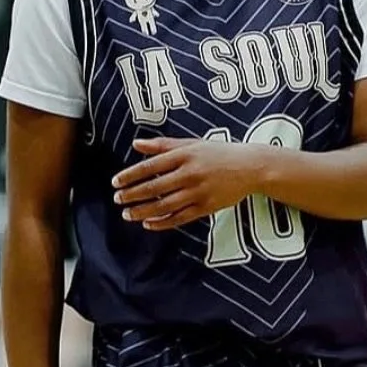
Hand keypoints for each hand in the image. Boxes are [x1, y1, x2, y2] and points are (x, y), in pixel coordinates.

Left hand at [113, 138, 260, 231]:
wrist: (251, 167)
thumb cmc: (218, 153)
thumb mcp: (191, 144)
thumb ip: (163, 145)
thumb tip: (136, 144)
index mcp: (184, 155)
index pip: (150, 167)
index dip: (130, 176)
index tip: (115, 182)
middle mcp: (190, 174)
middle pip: (154, 187)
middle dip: (132, 195)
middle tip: (117, 200)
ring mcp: (198, 192)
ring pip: (164, 205)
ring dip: (143, 211)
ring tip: (128, 214)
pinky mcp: (206, 207)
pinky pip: (179, 218)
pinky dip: (162, 222)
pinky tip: (148, 223)